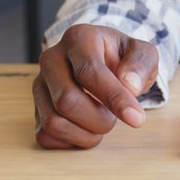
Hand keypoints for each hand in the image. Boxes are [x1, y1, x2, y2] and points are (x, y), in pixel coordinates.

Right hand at [32, 24, 158, 148]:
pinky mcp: (36, 107)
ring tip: (102, 123)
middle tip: (114, 118)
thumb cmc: (123, 58)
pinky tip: (87, 130)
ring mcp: (40, 84)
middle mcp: (51, 58)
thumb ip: (141, 64)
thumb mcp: (143, 53)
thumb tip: (130, 85)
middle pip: (66, 100)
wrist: (105, 62)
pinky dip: (71, 141)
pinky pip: (46, 136)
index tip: (136, 119)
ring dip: (86, 134)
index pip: (89, 72)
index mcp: (79, 38)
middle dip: (99, 119)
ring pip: (54, 122)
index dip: (114, 98)